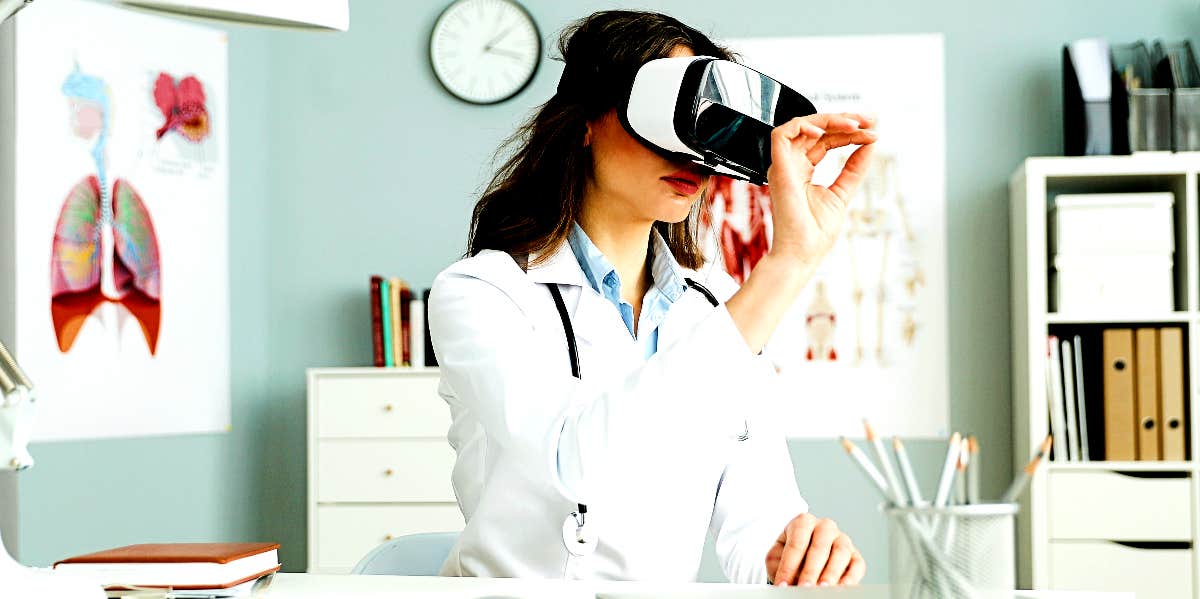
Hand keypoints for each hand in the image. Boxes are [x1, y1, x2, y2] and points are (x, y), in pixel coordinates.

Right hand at [765, 113, 877, 266]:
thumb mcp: (842, 192)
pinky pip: (782, 134)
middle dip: (844, 120)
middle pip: (815, 130)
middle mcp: (791, 165)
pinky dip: (803, 125)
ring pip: (801, 126)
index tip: (873, 132)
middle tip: (869, 120)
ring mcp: (783, 166)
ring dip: (829, 120)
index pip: (825, 141)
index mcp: (803, 171)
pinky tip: (824, 130)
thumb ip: (854, 168)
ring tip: (855, 124)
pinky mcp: (778, 168)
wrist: (802, 252)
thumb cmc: (815, 233)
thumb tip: (869, 145)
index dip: (848, 132)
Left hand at [766, 513, 864, 586]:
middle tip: (804, 587)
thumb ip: (779, 565)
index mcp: (804, 522)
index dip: (788, 566)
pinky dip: (850, 578)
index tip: (783, 584)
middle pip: (819, 547)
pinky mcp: (855, 555)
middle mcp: (825, 527)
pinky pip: (857, 565)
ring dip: (831, 573)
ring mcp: (842, 540)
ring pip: (840, 553)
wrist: (801, 561)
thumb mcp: (777, 558)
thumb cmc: (788, 557)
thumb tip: (785, 582)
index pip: (796, 543)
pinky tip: (840, 589)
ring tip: (822, 589)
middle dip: (810, 570)